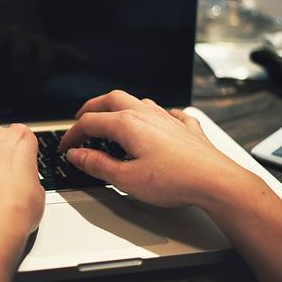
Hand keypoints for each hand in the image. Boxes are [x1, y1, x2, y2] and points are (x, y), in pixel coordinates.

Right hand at [58, 90, 251, 208]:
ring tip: (113, 118)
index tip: (65, 147)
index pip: (89, 123)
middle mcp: (147, 114)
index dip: (72, 135)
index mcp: (127, 124)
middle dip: (92, 107)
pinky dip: (157, 115)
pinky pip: (169, 113)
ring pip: (139, 101)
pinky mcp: (187, 128)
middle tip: (81, 118)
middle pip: (111, 99)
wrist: (216, 182)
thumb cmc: (175, 181)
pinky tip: (159, 121)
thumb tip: (77, 155)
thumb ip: (97, 165)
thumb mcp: (126, 178)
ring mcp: (168, 118)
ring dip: (121, 107)